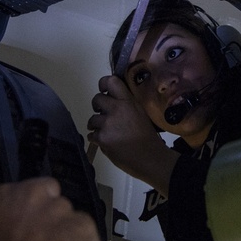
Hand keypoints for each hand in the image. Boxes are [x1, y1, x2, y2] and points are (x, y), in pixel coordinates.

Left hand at [87, 75, 178, 194]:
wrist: (149, 158)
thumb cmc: (147, 137)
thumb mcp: (140, 113)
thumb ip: (126, 104)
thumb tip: (112, 98)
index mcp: (128, 102)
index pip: (111, 82)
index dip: (103, 84)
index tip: (104, 90)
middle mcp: (116, 110)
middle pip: (96, 99)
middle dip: (97, 107)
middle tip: (104, 115)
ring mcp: (107, 124)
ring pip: (92, 120)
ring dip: (97, 126)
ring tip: (109, 133)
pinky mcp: (102, 138)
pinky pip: (91, 135)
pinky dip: (97, 139)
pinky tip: (108, 142)